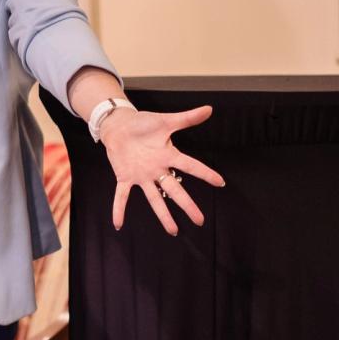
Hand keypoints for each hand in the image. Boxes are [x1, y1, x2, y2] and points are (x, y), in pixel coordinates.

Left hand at [98, 104, 224, 235]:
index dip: (205, 173)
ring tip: (173, 230)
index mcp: (168, 155)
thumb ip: (187, 118)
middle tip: (199, 220)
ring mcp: (142, 175)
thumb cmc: (143, 124)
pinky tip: (118, 224)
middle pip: (175, 189)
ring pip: (154, 198)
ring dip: (162, 214)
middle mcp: (158, 169)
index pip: (190, 165)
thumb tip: (209, 109)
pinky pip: (122, 195)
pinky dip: (119, 209)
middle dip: (187, 205)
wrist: (119, 126)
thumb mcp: (165, 121)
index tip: (220, 182)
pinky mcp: (125, 177)